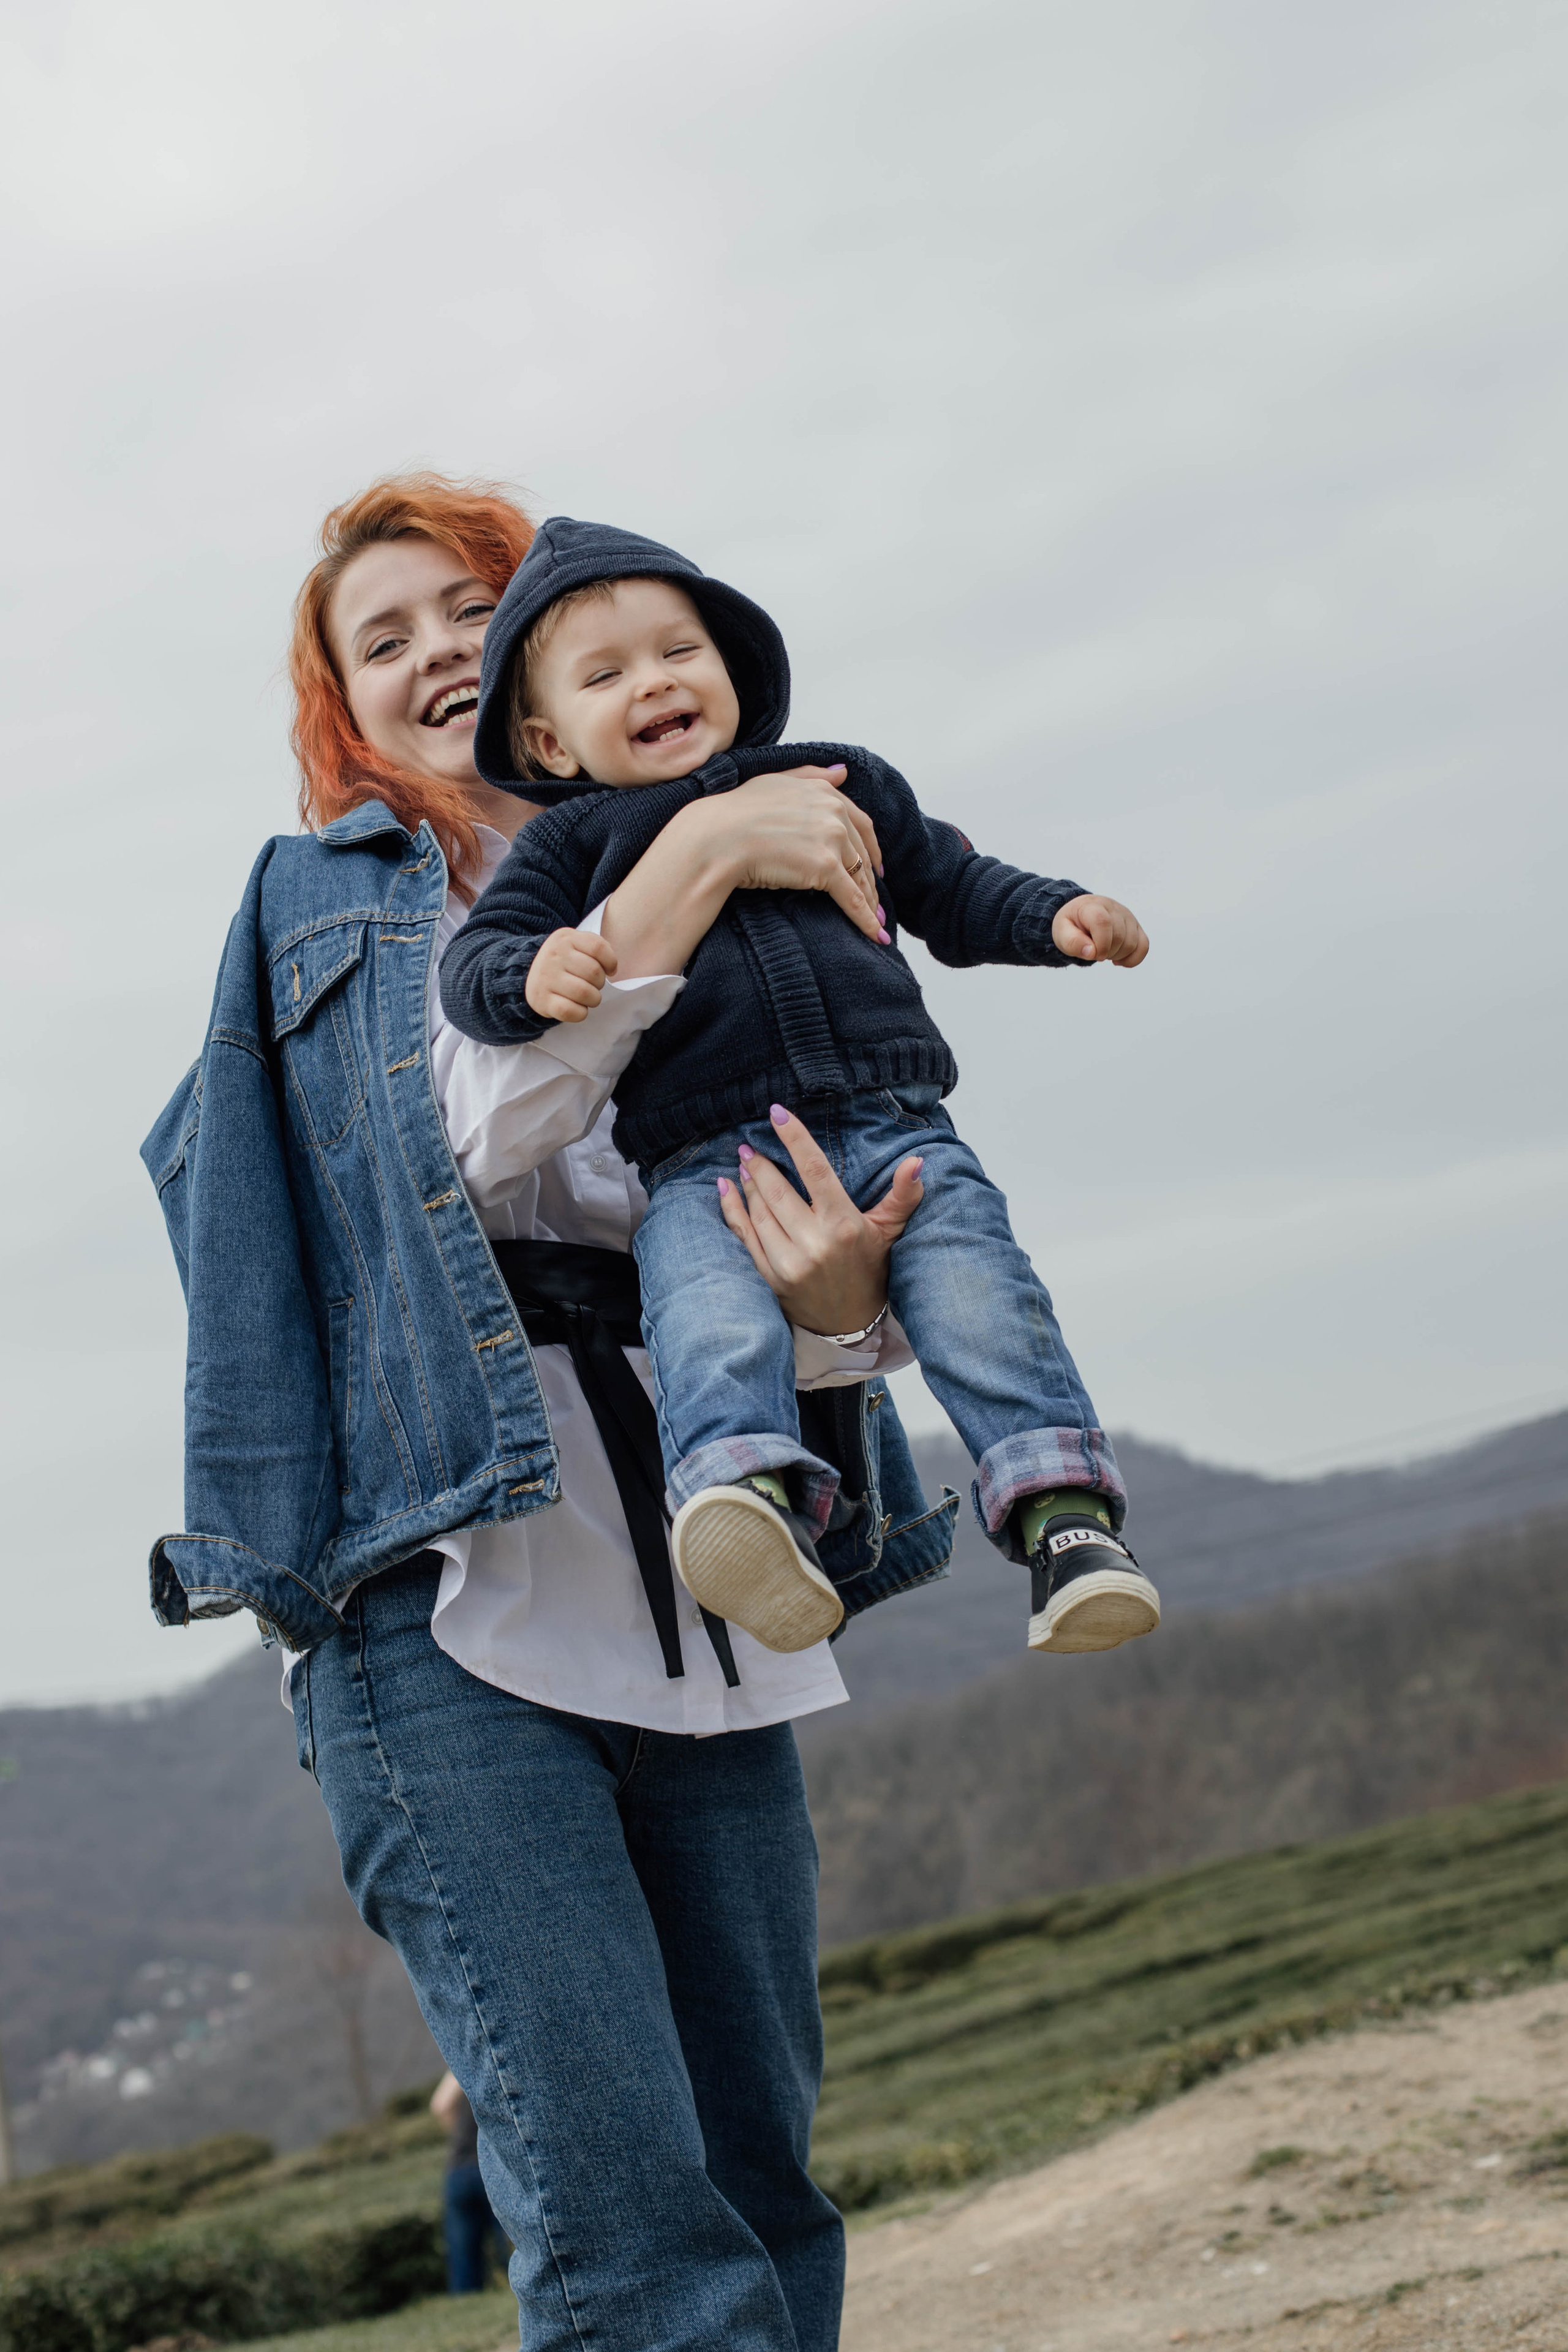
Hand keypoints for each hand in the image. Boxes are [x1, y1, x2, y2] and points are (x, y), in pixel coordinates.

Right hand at [523, 927, 619, 1022]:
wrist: (528, 974)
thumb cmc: (564, 962)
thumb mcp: (577, 944)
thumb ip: (598, 948)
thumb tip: (612, 969)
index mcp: (565, 938)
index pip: (598, 948)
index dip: (610, 962)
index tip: (608, 970)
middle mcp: (553, 955)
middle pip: (594, 972)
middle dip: (600, 983)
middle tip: (592, 985)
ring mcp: (546, 978)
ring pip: (585, 993)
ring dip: (593, 999)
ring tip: (588, 997)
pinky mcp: (541, 999)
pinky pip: (570, 1011)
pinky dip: (581, 1013)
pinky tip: (578, 1008)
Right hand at [687, 766, 888, 942]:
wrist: (718, 836)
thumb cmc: (737, 810)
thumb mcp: (777, 781)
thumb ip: (812, 775)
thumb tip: (843, 772)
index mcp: (825, 792)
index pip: (860, 824)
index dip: (871, 847)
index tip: (875, 865)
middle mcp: (834, 812)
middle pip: (862, 853)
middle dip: (870, 879)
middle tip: (875, 899)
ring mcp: (832, 839)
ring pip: (859, 876)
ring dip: (869, 901)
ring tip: (874, 920)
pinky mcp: (826, 868)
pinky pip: (852, 899)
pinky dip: (866, 919)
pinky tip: (876, 935)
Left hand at [716, 1104, 924, 1336]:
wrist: (850, 1324)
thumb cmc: (870, 1269)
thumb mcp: (889, 1231)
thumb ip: (903, 1195)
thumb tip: (917, 1161)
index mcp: (843, 1225)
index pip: (814, 1170)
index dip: (794, 1138)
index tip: (776, 1113)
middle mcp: (814, 1243)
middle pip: (777, 1189)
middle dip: (760, 1163)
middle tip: (749, 1144)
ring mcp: (788, 1263)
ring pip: (759, 1211)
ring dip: (747, 1183)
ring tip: (744, 1164)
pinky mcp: (770, 1277)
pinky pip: (743, 1236)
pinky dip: (732, 1209)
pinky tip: (726, 1188)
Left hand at [1051, 894, 1147, 965]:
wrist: (1081, 915)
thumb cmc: (1071, 925)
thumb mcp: (1061, 933)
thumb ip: (1072, 942)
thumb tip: (1091, 952)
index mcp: (1093, 906)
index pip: (1103, 922)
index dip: (1101, 943)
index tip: (1093, 954)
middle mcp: (1114, 908)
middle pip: (1119, 937)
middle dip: (1106, 952)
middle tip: (1094, 951)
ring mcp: (1128, 916)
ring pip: (1132, 944)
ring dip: (1117, 956)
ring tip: (1104, 951)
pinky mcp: (1136, 926)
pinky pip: (1144, 946)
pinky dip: (1132, 959)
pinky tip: (1118, 960)